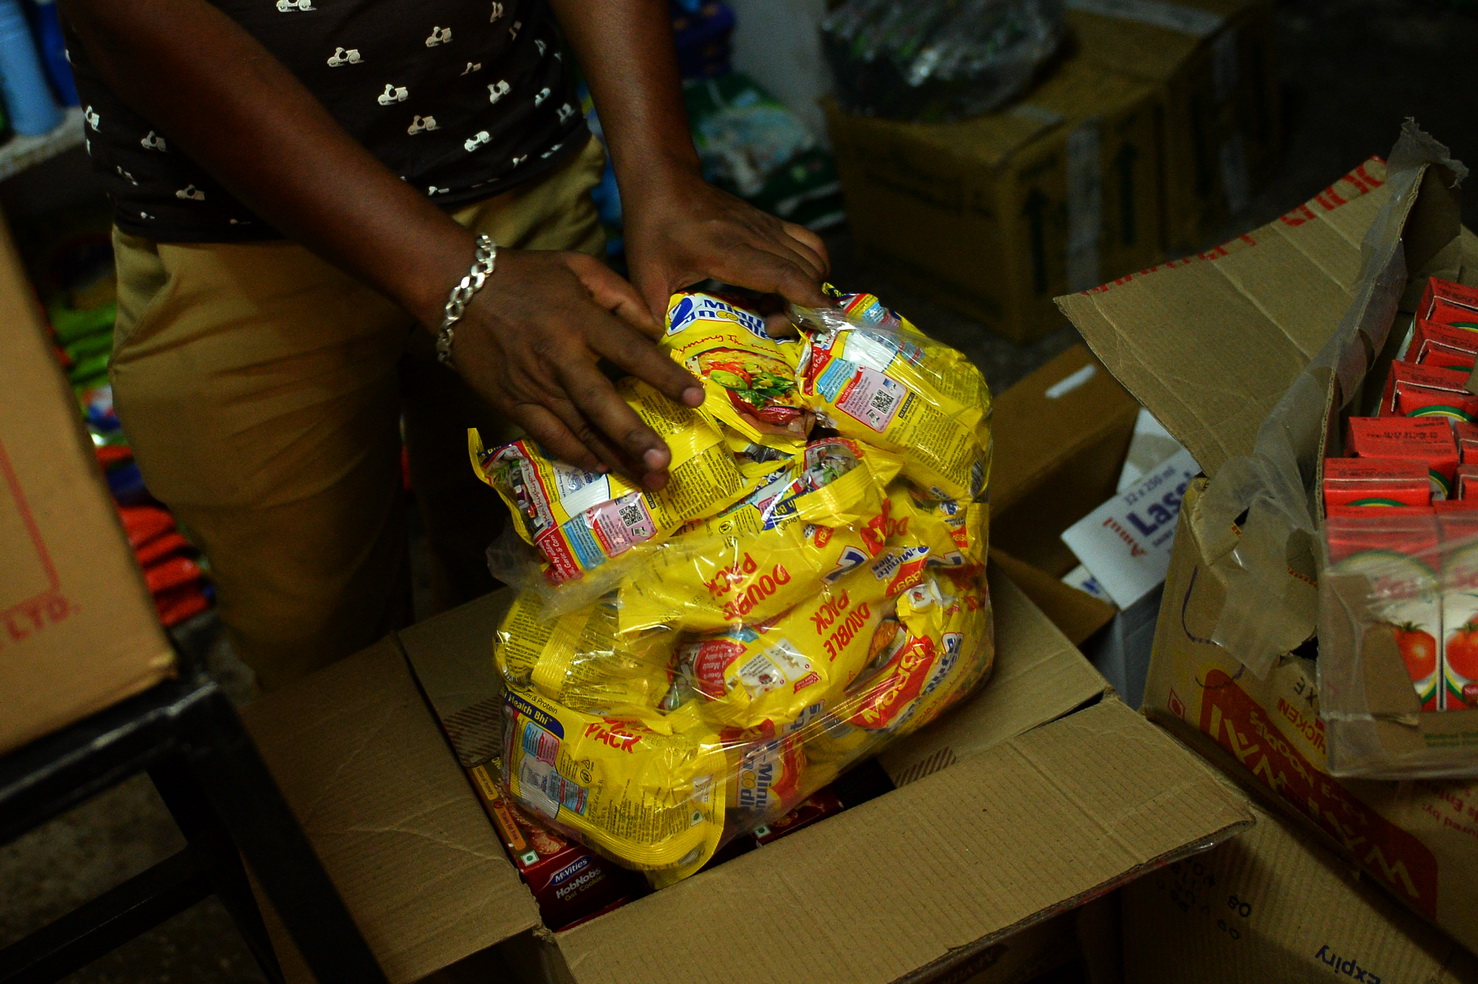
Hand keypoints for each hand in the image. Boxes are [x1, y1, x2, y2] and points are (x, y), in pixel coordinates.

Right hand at [449, 248, 703, 489]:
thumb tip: (658, 331)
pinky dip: (575, 454)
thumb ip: (623, 296)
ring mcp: (533, 386)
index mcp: (579, 320)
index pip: (630, 351)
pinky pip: (548, 437)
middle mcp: (559, 358)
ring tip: (648, 481)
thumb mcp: (578, 266)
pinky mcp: (512, 403)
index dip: (664, 375)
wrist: (456, 288)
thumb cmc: (526, 276)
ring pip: (579, 430)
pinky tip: (602, 468)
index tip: (695, 398)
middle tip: (665, 463)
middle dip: (634, 436)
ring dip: (614, 458)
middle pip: (601, 403)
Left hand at [621, 168, 832, 321]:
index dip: (809, 299)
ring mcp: (767, 227)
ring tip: (781, 310)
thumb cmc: (652, 228)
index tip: (825, 323)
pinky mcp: (770, 223)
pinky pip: (808, 245)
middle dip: (806, 306)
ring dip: (810, 288)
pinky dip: (812, 269)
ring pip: (813, 257)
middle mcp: (756, 236)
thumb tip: (658, 356)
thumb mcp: (645, 275)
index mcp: (727, 251)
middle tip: (774, 327)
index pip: (783, 274)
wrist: (663, 178)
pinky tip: (790, 289)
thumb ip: (652, 315)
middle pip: (806, 270)